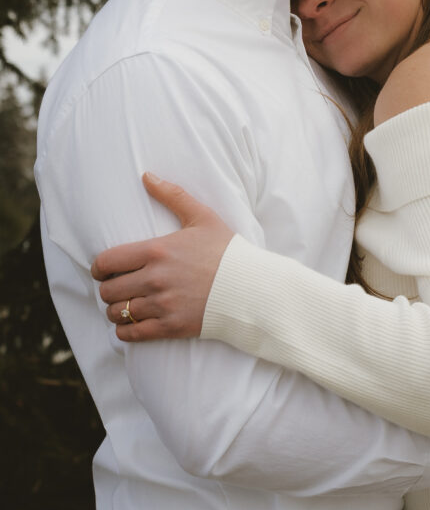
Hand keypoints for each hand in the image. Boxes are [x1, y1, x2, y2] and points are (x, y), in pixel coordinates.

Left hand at [91, 173, 233, 340]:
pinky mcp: (171, 327)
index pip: (106, 261)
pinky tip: (131, 324)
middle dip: (108, 289)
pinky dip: (125, 331)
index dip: (98, 267)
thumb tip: (146, 176)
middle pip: (108, 290)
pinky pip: (132, 334)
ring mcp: (162, 304)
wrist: (252, 287)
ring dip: (116, 310)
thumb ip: (173, 195)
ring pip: (117, 313)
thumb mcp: (203, 217)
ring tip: (125, 306)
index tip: (103, 270)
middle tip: (118, 287)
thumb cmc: (227, 251)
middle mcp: (155, 278)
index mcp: (157, 250)